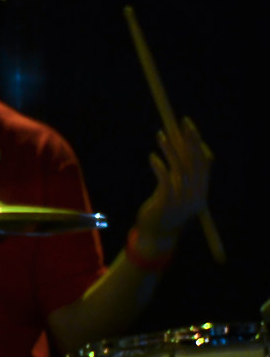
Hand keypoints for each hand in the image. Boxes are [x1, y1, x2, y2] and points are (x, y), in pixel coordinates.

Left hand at [131, 116, 212, 256]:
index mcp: (201, 190)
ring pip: (179, 169)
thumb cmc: (164, 209)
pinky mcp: (167, 203)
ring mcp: (182, 199)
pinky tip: (152, 157)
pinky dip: (159, 167)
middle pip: (194, 162)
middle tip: (181, 122)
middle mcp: (196, 194)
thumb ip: (180, 173)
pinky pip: (165, 181)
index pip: (204, 162)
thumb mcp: (176, 191)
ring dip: (170, 150)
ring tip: (160, 134)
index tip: (188, 126)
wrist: (157, 234)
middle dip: (188, 140)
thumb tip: (176, 146)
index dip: (197, 142)